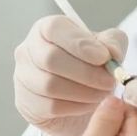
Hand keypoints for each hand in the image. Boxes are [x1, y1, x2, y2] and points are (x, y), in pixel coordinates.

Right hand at [14, 15, 127, 135]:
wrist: (80, 100)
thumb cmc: (90, 66)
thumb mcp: (107, 49)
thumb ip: (113, 43)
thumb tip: (112, 52)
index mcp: (46, 29)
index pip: (54, 29)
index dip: (79, 43)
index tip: (104, 57)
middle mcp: (28, 49)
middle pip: (51, 59)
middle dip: (86, 72)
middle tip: (109, 81)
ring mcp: (23, 76)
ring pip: (50, 85)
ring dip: (83, 91)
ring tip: (102, 93)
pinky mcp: (25, 102)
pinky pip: (50, 106)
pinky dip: (76, 107)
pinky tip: (89, 104)